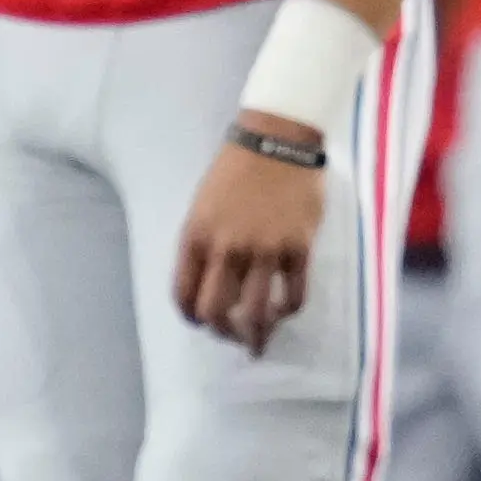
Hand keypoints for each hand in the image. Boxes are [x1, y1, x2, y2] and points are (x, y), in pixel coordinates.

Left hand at [174, 118, 325, 352]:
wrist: (277, 139)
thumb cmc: (235, 169)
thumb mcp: (202, 205)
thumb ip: (202, 244)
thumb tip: (207, 283)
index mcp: (196, 236)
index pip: (183, 293)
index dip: (190, 316)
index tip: (200, 321)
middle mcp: (226, 248)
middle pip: (216, 311)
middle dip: (221, 332)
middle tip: (231, 336)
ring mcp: (264, 249)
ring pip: (255, 313)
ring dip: (255, 334)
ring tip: (259, 340)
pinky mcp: (298, 247)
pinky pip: (293, 295)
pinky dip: (287, 311)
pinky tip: (284, 311)